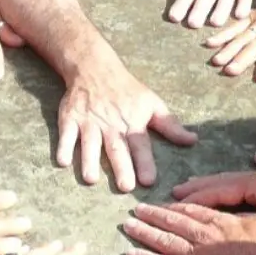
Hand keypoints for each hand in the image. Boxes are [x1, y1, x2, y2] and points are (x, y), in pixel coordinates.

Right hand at [57, 69, 196, 191]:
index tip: (149, 181)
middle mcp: (111, 124)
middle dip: (121, 167)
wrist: (94, 67)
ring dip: (89, 160)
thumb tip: (193, 141)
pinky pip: (66, 134)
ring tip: (91, 179)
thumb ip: (170, 125)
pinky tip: (62, 162)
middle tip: (125, 187)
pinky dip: (63, 146)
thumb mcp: (152, 104)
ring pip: (90, 143)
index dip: (145, 162)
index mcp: (132, 123)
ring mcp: (89, 121)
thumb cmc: (127, 90)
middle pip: (116, 148)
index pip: (140, 145)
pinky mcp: (70, 118)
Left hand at [122, 202, 255, 254]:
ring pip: (164, 241)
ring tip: (128, 226)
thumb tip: (224, 219)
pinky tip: (131, 254)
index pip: (192, 211)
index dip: (174, 207)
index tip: (161, 204)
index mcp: (222, 222)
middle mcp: (206, 236)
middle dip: (152, 214)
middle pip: (173, 222)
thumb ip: (235, 222)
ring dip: (144, 232)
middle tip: (136, 209)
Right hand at [171, 170, 255, 254]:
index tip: (175, 200)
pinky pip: (249, 184)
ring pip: (236, 180)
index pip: (222, 187)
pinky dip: (230, 187)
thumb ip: (242, 223)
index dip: (197, 195)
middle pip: (226, 179)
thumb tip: (213, 222)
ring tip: (192, 188)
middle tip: (176, 192)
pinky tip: (223, 189)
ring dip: (213, 185)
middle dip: (200, 187)